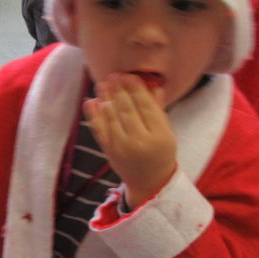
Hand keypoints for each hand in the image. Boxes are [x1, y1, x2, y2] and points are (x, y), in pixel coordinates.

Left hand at [84, 74, 176, 209]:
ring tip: (102, 84)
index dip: (136, 89)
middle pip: (128, 110)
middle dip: (119, 90)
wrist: (149, 182)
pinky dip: (94, 115)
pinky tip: (91, 102)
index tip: (129, 75)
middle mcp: (140, 142)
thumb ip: (158, 109)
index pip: (146, 107)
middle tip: (113, 75)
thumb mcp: (167, 132)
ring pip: (112, 119)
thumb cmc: (160, 152)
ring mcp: (122, 148)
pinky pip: (99, 131)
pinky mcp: (109, 152)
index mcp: (160, 136)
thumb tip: (153, 83)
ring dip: (106, 99)